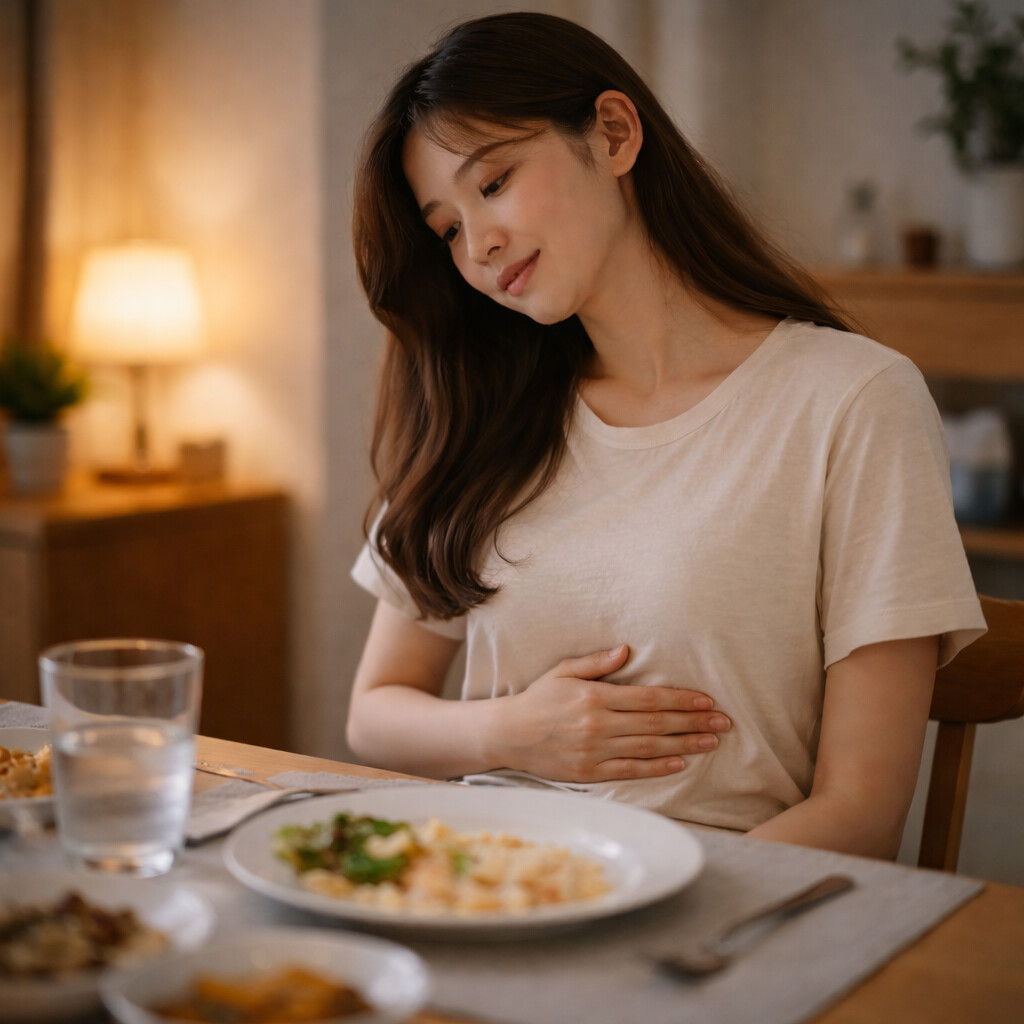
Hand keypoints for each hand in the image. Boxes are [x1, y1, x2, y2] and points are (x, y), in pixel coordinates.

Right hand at [495, 645, 730, 782]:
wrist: (509, 735)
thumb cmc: (539, 699)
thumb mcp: (564, 672)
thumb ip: (596, 663)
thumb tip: (627, 650)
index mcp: (595, 697)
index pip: (648, 699)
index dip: (680, 700)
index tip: (706, 700)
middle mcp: (599, 725)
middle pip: (656, 724)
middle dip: (693, 722)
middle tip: (723, 722)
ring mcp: (596, 751)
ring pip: (649, 747)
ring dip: (684, 745)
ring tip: (712, 742)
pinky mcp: (591, 773)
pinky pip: (631, 770)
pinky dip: (657, 767)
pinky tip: (680, 763)